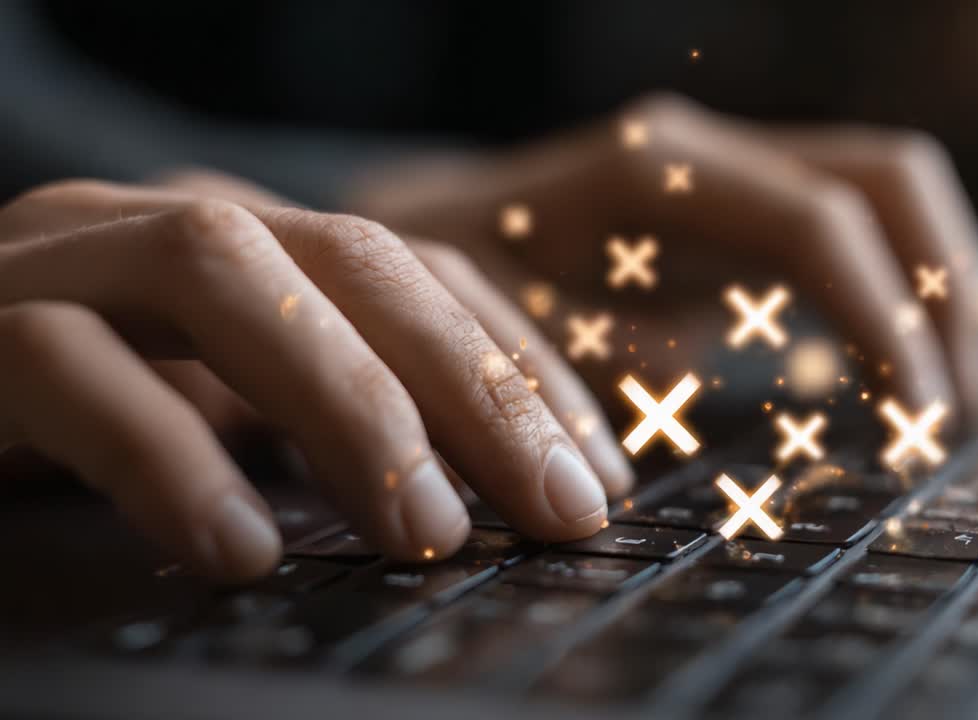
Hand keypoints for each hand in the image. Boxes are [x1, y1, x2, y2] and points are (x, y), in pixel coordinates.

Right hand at [0, 178, 628, 581]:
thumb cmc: (65, 415)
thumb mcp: (232, 412)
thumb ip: (330, 428)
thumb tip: (480, 498)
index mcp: (258, 245)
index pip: (424, 276)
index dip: (524, 367)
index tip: (599, 472)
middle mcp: (172, 227)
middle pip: (357, 263)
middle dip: (475, 387)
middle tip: (559, 508)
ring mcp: (66, 259)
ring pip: (229, 282)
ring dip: (351, 406)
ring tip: (428, 531)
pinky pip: (70, 373)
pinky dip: (167, 457)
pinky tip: (235, 547)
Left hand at [346, 94, 977, 422]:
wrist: (423, 245)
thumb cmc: (458, 295)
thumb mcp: (524, 342)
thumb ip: (631, 360)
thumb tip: (754, 387)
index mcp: (654, 168)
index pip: (820, 221)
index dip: (886, 317)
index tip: (916, 421)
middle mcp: (708, 150)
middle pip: (889, 177)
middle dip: (944, 290)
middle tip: (957, 415)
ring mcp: (731, 170)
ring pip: (889, 193)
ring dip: (938, 289)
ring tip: (948, 404)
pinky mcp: (741, 209)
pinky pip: (856, 228)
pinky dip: (898, 291)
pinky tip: (905, 371)